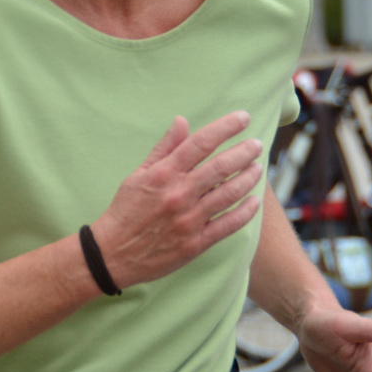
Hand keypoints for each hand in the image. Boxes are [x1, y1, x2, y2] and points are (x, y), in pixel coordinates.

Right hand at [87, 113, 264, 290]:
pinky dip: (245, 212)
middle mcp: (179, 194)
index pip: (200, 143)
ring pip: (229, 193)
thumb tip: (182, 121)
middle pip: (221, 166)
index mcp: (164, 174)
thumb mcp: (139, 175)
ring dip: (248, 178)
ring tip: (258, 168)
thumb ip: (164, 148)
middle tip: (257, 144)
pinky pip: (228, 225)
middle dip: (244, 152)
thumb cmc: (125, 211)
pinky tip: (254, 201)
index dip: (225, 127)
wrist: (113, 253)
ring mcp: (189, 219)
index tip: (242, 118)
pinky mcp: (195, 243)